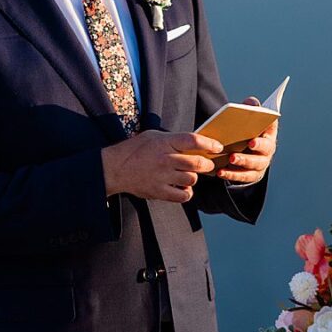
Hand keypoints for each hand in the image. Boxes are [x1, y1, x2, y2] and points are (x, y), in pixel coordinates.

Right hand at [101, 130, 222, 202]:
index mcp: (164, 142)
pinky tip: (182, 188)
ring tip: (188, 175)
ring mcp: (162, 177)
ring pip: (192, 179)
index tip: (217, 146)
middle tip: (206, 164)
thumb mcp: (153, 136)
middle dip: (207, 164)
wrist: (113, 169)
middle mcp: (165, 159)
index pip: (193, 140)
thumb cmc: (134, 150)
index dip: (209, 143)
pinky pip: (183, 195)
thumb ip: (173, 139)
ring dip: (194, 178)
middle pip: (197, 163)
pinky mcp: (159, 192)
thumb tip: (195, 142)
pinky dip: (186, 193)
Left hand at [217, 97, 277, 183]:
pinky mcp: (253, 174)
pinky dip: (232, 175)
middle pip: (265, 149)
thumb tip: (251, 101)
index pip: (272, 128)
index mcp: (269, 132)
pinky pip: (244, 177)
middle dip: (255, 148)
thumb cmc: (246, 131)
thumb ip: (250, 109)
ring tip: (230, 159)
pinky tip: (220, 172)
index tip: (252, 140)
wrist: (245, 150)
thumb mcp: (249, 119)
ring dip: (242, 162)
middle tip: (242, 148)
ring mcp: (262, 163)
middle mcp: (268, 149)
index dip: (266, 132)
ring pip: (255, 165)